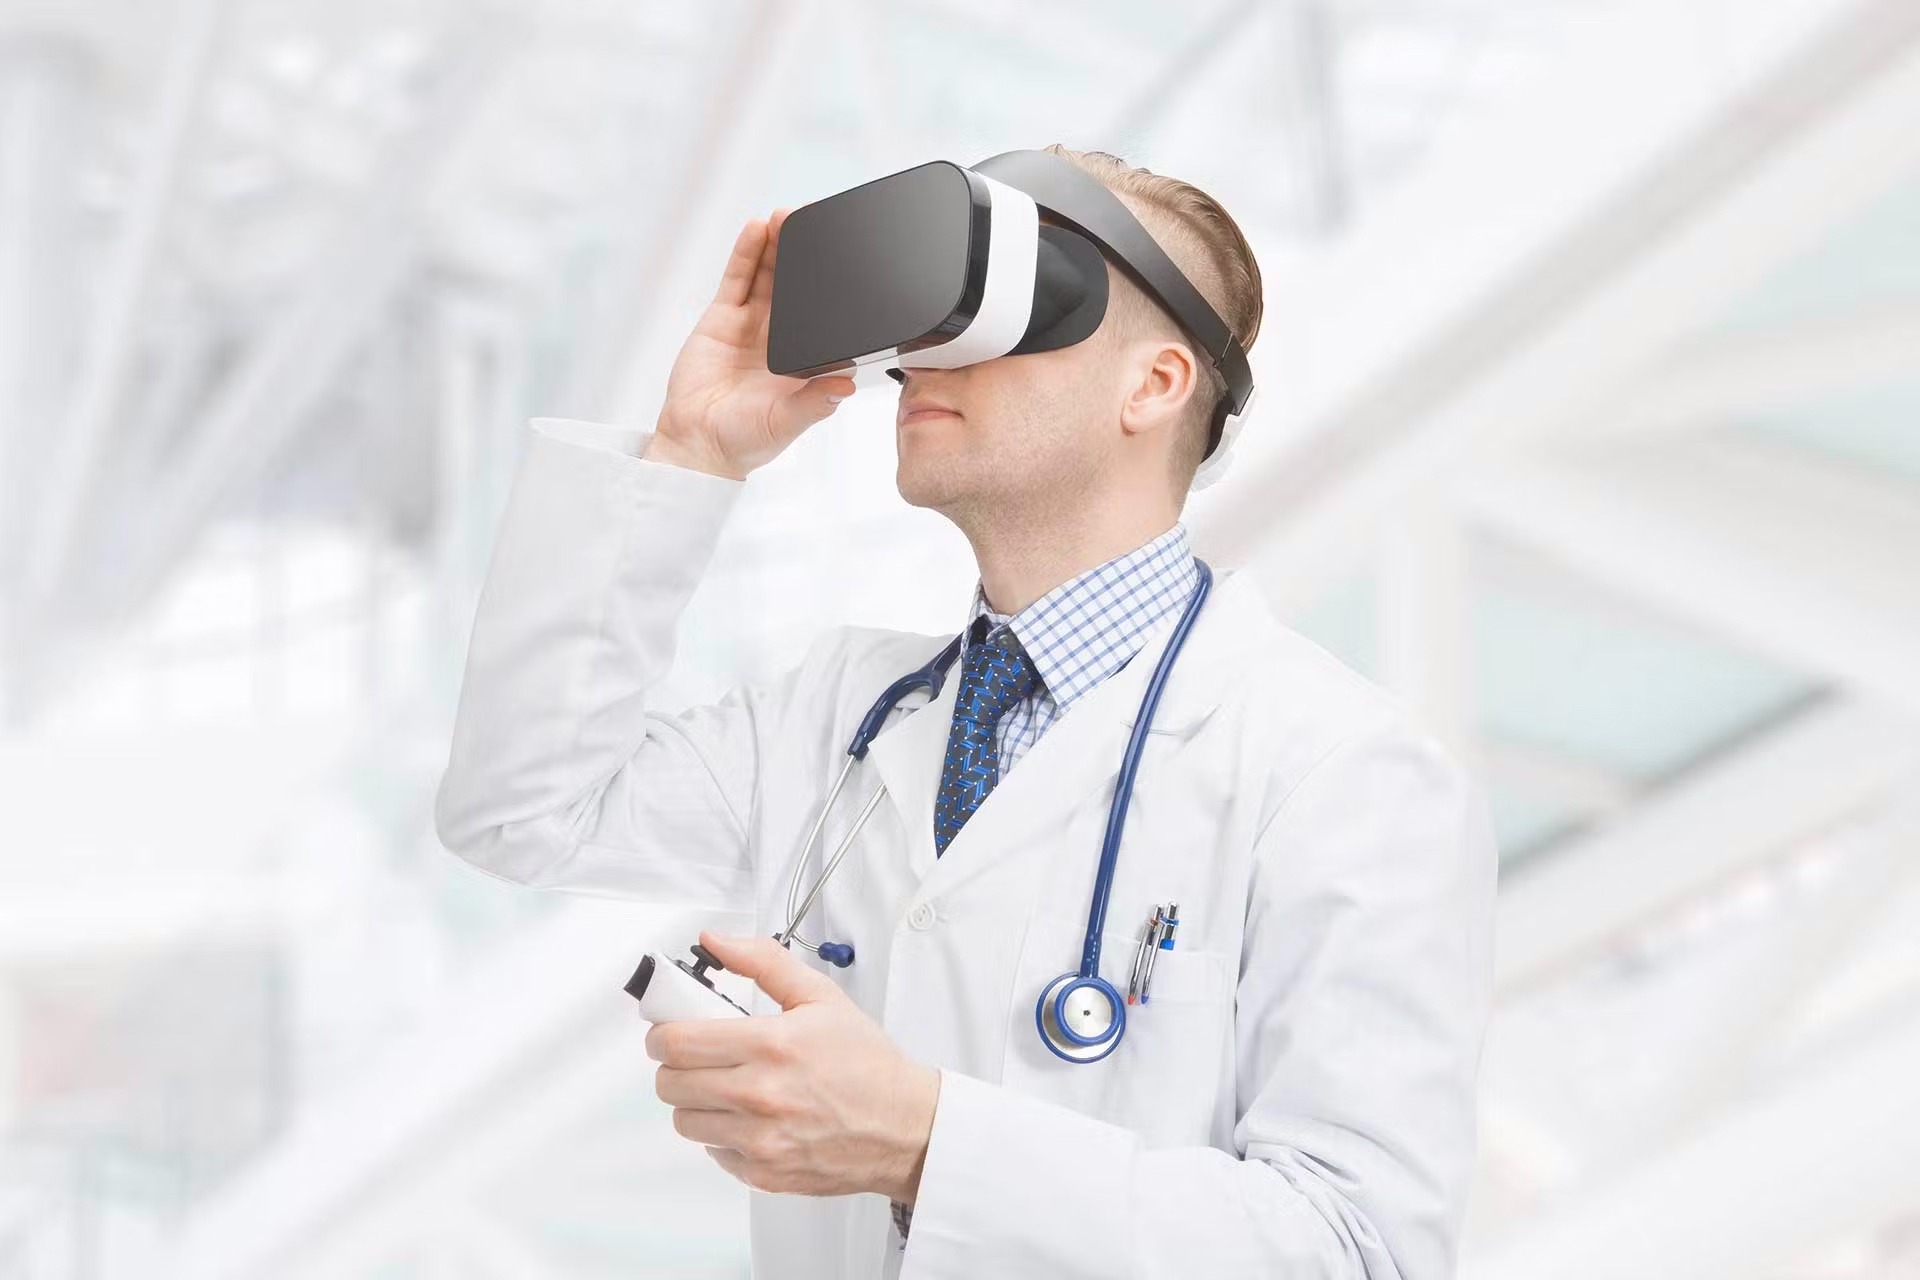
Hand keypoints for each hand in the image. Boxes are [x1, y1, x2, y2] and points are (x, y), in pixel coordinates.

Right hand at [646, 210, 857, 478]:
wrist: (697, 443)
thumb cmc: (745, 441)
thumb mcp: (785, 423)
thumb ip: (814, 403)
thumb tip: (846, 386)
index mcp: (805, 361)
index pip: (826, 317)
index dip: (834, 290)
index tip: (848, 261)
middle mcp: (781, 338)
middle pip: (799, 287)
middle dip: (806, 255)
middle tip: (815, 222)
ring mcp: (752, 325)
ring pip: (769, 275)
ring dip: (779, 246)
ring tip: (786, 217)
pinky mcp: (722, 318)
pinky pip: (737, 279)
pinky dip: (747, 254)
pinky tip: (756, 229)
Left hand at [646, 930, 941, 1201]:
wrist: (904, 1126)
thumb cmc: (866, 1063)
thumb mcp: (821, 997)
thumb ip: (763, 961)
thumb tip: (716, 942)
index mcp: (772, 1044)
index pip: (677, 1042)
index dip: (661, 1033)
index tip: (669, 1030)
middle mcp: (760, 1095)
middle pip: (670, 1083)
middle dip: (674, 1065)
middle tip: (698, 1056)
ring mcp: (760, 1139)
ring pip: (684, 1120)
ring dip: (695, 1101)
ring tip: (726, 1087)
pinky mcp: (763, 1173)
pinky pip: (712, 1151)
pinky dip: (722, 1134)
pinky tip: (751, 1118)